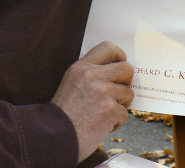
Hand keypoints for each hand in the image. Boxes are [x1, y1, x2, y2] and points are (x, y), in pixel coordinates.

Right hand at [52, 41, 133, 161]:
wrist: (55, 137)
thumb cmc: (64, 114)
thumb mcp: (71, 83)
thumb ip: (91, 74)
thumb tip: (118, 72)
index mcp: (81, 67)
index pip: (107, 48)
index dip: (119, 55)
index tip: (119, 64)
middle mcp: (92, 76)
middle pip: (126, 69)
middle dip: (125, 83)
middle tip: (116, 94)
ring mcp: (102, 92)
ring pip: (128, 93)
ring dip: (120, 105)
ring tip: (103, 113)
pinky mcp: (110, 109)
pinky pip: (124, 113)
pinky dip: (116, 122)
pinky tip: (101, 125)